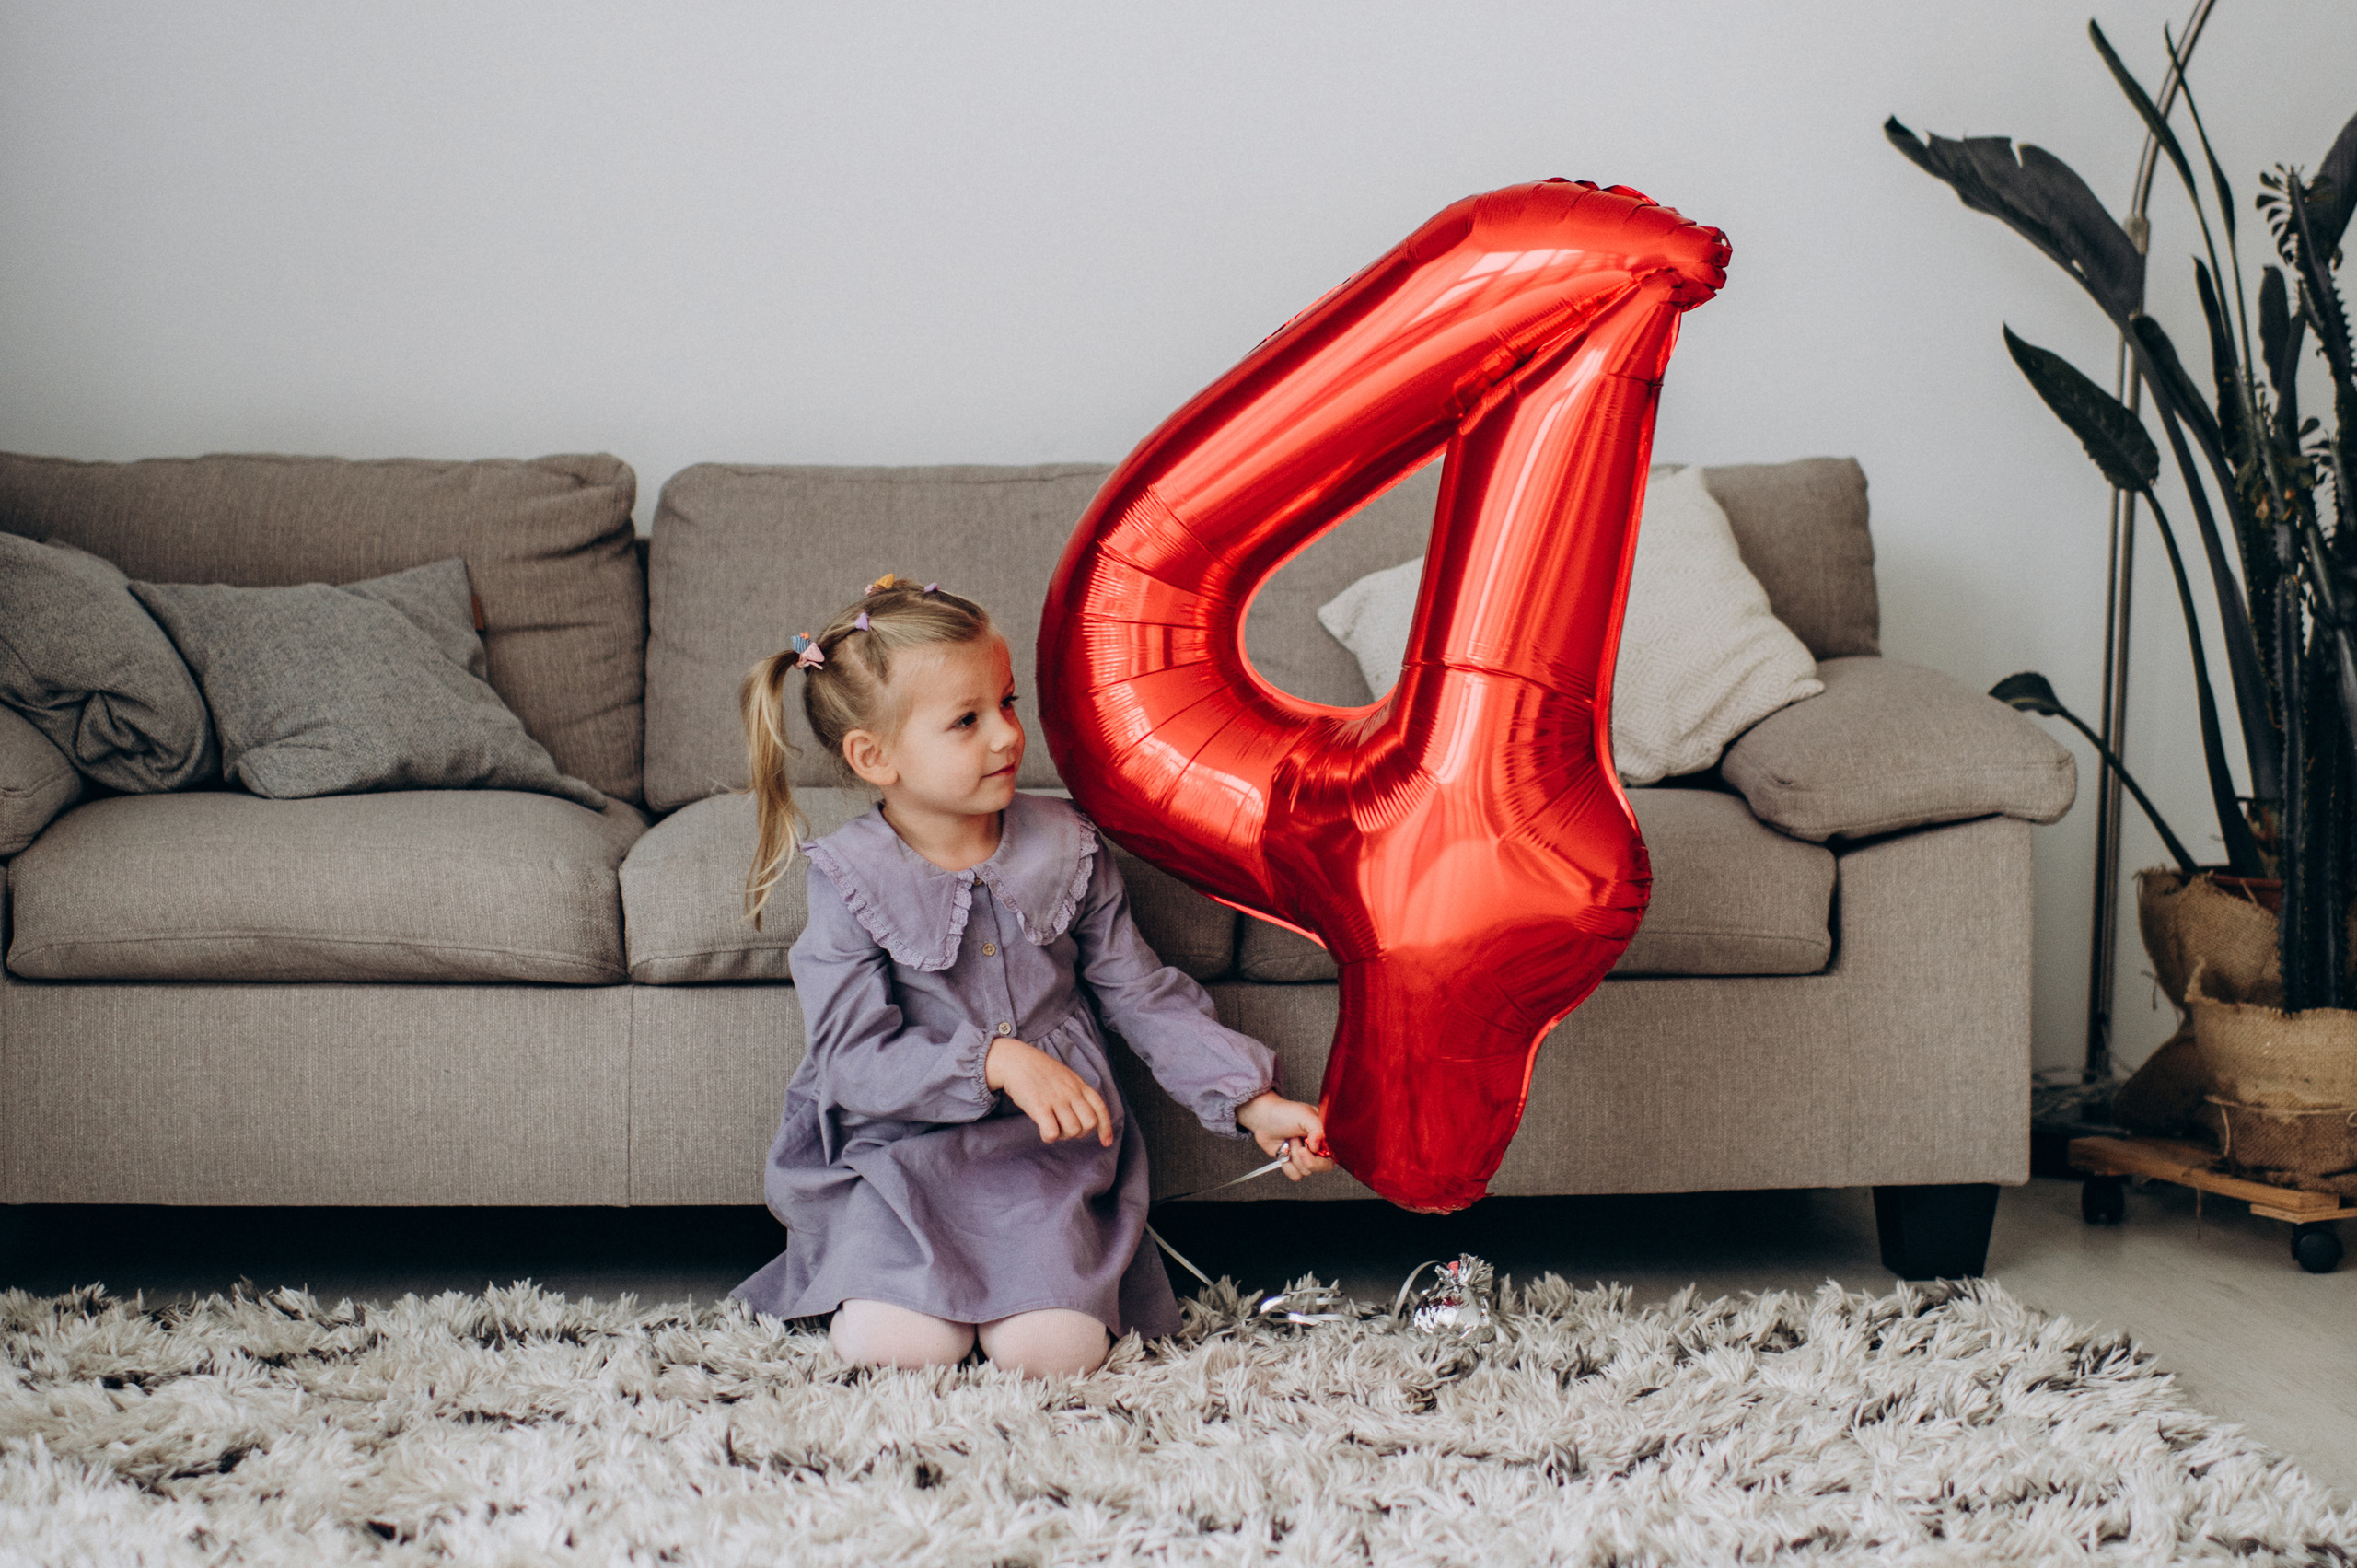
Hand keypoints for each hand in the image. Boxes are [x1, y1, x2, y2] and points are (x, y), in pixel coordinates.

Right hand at [986, 1037, 1114, 1146]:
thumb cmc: (1038, 1070)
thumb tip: (1083, 1112)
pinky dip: (1049, 1137)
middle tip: (1066, 1129)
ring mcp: (1056, 1099)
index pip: (1100, 1108)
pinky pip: (1052, 1132)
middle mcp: (1071, 1092)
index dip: (1106, 1127)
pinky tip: (1043, 1130)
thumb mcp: (1065, 1076)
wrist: (1015, 1060)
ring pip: (1073, 1130)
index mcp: (1078, 1085)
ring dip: (1063, 1135)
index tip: (1106, 1142)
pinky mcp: (1039, 1106)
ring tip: (1052, 1127)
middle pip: (1089, 1123)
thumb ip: (1076, 1092)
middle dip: (1081, 1133)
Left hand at [1234, 1092, 1335, 1180]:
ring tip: (1290, 1141)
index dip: (1323, 1154)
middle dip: (1309, 1160)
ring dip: (1295, 1157)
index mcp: (1325, 1136)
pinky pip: (1295, 1175)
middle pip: (1324, 1167)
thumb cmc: (1285, 1113)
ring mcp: (1306, 1157)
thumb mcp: (1306, 1115)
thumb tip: (1318, 1148)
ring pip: (1307, 1171)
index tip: (1311, 1146)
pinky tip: (1285, 1151)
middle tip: (1299, 1148)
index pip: (1334, 1153)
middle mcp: (1317, 1148)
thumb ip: (1318, 1129)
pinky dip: (1287, 1165)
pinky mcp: (1293, 1164)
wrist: (1264, 1119)